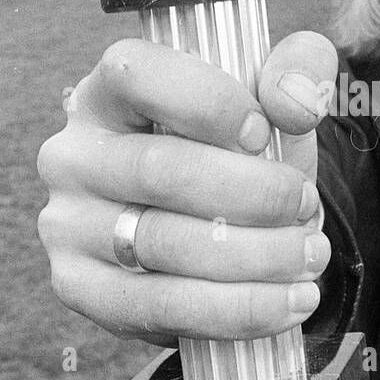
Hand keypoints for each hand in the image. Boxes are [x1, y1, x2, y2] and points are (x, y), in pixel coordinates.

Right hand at [37, 31, 337, 345]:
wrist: (219, 227)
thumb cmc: (239, 150)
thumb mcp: (275, 98)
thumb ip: (298, 70)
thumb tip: (296, 102)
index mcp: (109, 91)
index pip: (137, 75)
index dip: (210, 103)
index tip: (263, 132)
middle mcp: (73, 154)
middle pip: (162, 171)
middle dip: (254, 194)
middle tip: (304, 205)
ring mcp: (69, 224)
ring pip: (165, 244)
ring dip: (257, 256)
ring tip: (310, 255)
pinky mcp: (80, 288)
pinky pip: (161, 306)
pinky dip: (238, 310)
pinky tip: (289, 301)